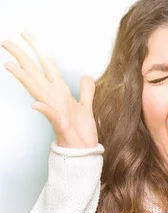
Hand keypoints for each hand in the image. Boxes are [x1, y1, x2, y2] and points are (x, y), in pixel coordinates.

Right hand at [2, 31, 97, 148]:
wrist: (84, 151)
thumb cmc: (81, 131)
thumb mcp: (87, 107)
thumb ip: (86, 91)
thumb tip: (85, 76)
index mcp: (60, 92)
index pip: (46, 66)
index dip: (37, 50)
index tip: (26, 34)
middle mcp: (53, 98)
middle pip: (35, 73)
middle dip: (22, 57)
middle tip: (6, 41)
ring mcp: (54, 111)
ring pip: (36, 91)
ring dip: (24, 78)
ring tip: (10, 65)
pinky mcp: (60, 125)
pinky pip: (51, 116)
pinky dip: (44, 110)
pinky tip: (35, 104)